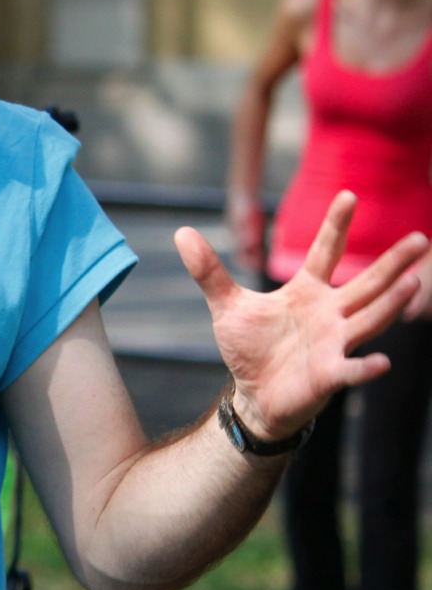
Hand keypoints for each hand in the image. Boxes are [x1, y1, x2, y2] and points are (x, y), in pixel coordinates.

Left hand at [174, 191, 425, 441]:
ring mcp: (334, 343)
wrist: (254, 394)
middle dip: (392, 262)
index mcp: (306, 291)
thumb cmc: (250, 348)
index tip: (349, 194)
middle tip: (421, 239)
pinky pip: (351, 369)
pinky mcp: (329, 374)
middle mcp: (329, 313)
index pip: (325, 252)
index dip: (336, 225)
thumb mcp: (226, 305)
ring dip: (390, 303)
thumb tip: (181, 232)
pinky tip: (382, 362)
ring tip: (414, 282)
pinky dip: (365, 367)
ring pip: (369, 319)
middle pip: (366, 283)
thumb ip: (209, 271)